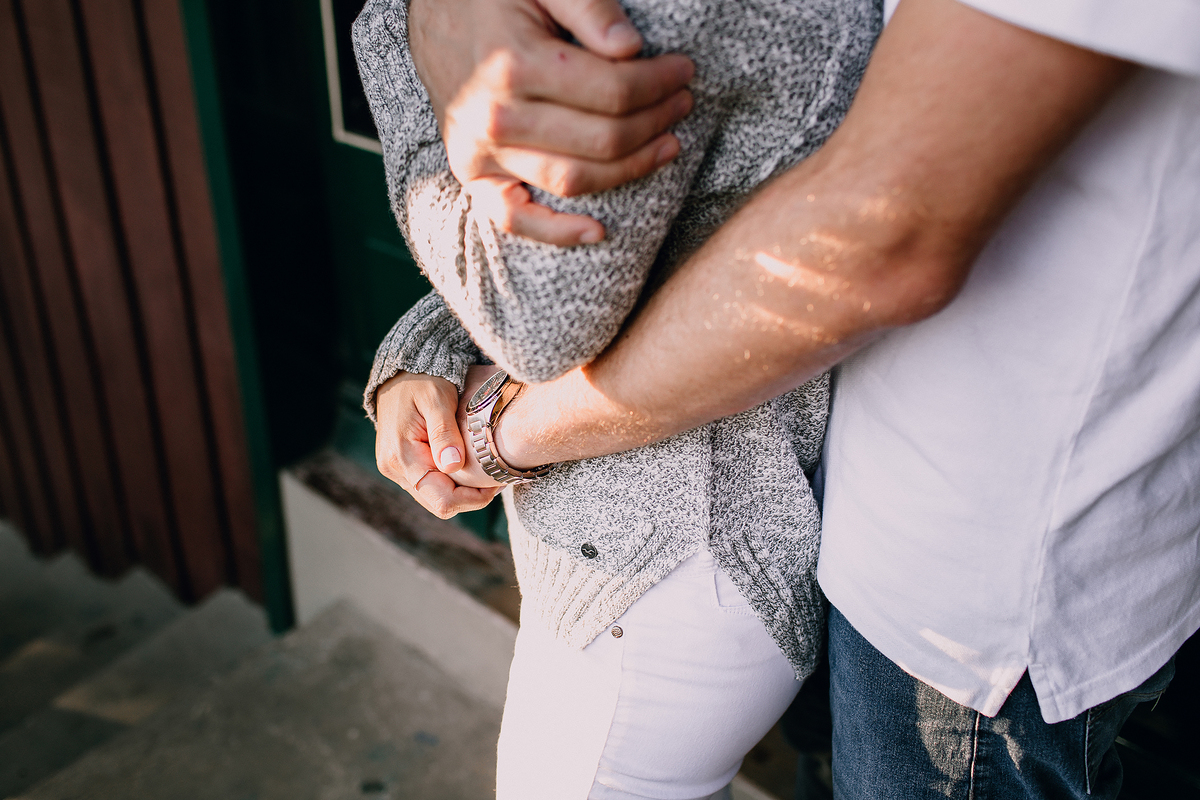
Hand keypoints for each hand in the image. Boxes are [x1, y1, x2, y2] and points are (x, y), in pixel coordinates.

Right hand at [375, 371, 500, 517]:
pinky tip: (468, 463)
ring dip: (462, 489)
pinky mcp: (403, 465)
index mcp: (402, 457)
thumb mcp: (437, 399)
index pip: (442, 500)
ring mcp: (397, 469)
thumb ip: (444, 433)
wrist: (401, 371)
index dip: (473, 499)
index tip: (496, 481)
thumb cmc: (422, 380)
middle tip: (496, 476)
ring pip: (436, 497)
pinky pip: (431, 485)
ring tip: (485, 467)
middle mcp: (395, 469)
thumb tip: (453, 466)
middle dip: (471, 496)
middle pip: (440, 504)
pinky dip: (452, 480)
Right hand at [408, 0, 694, 245]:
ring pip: (575, 180)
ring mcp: (481, 153)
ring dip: (631, 169)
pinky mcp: (474, 176)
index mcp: (512, 66)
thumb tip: (632, 48)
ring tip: (665, 145)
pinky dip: (557, 233)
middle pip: (603, 139)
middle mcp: (496, 118)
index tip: (682, 71)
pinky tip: (599, 232)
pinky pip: (514, 220)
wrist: (434, 18)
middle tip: (681, 103)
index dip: (659, 83)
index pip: (612, 92)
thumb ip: (588, 6)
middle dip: (655, 122)